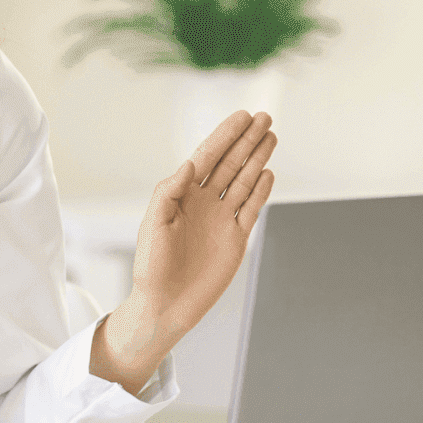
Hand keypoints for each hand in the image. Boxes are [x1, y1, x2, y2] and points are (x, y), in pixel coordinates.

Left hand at [90, 110, 275, 393]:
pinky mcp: (236, 238)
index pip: (207, 157)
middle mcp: (203, 203)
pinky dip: (260, 191)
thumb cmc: (152, 267)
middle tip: (264, 117)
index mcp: (181, 195)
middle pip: (230, 163)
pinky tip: (268, 173)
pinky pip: (251, 208)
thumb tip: (187, 164)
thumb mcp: (154, 225)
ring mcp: (221, 219)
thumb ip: (169, 192)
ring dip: (257, 159)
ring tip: (271, 137)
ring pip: (243, 181)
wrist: (166, 306)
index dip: (224, 136)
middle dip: (246, 140)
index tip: (242, 117)